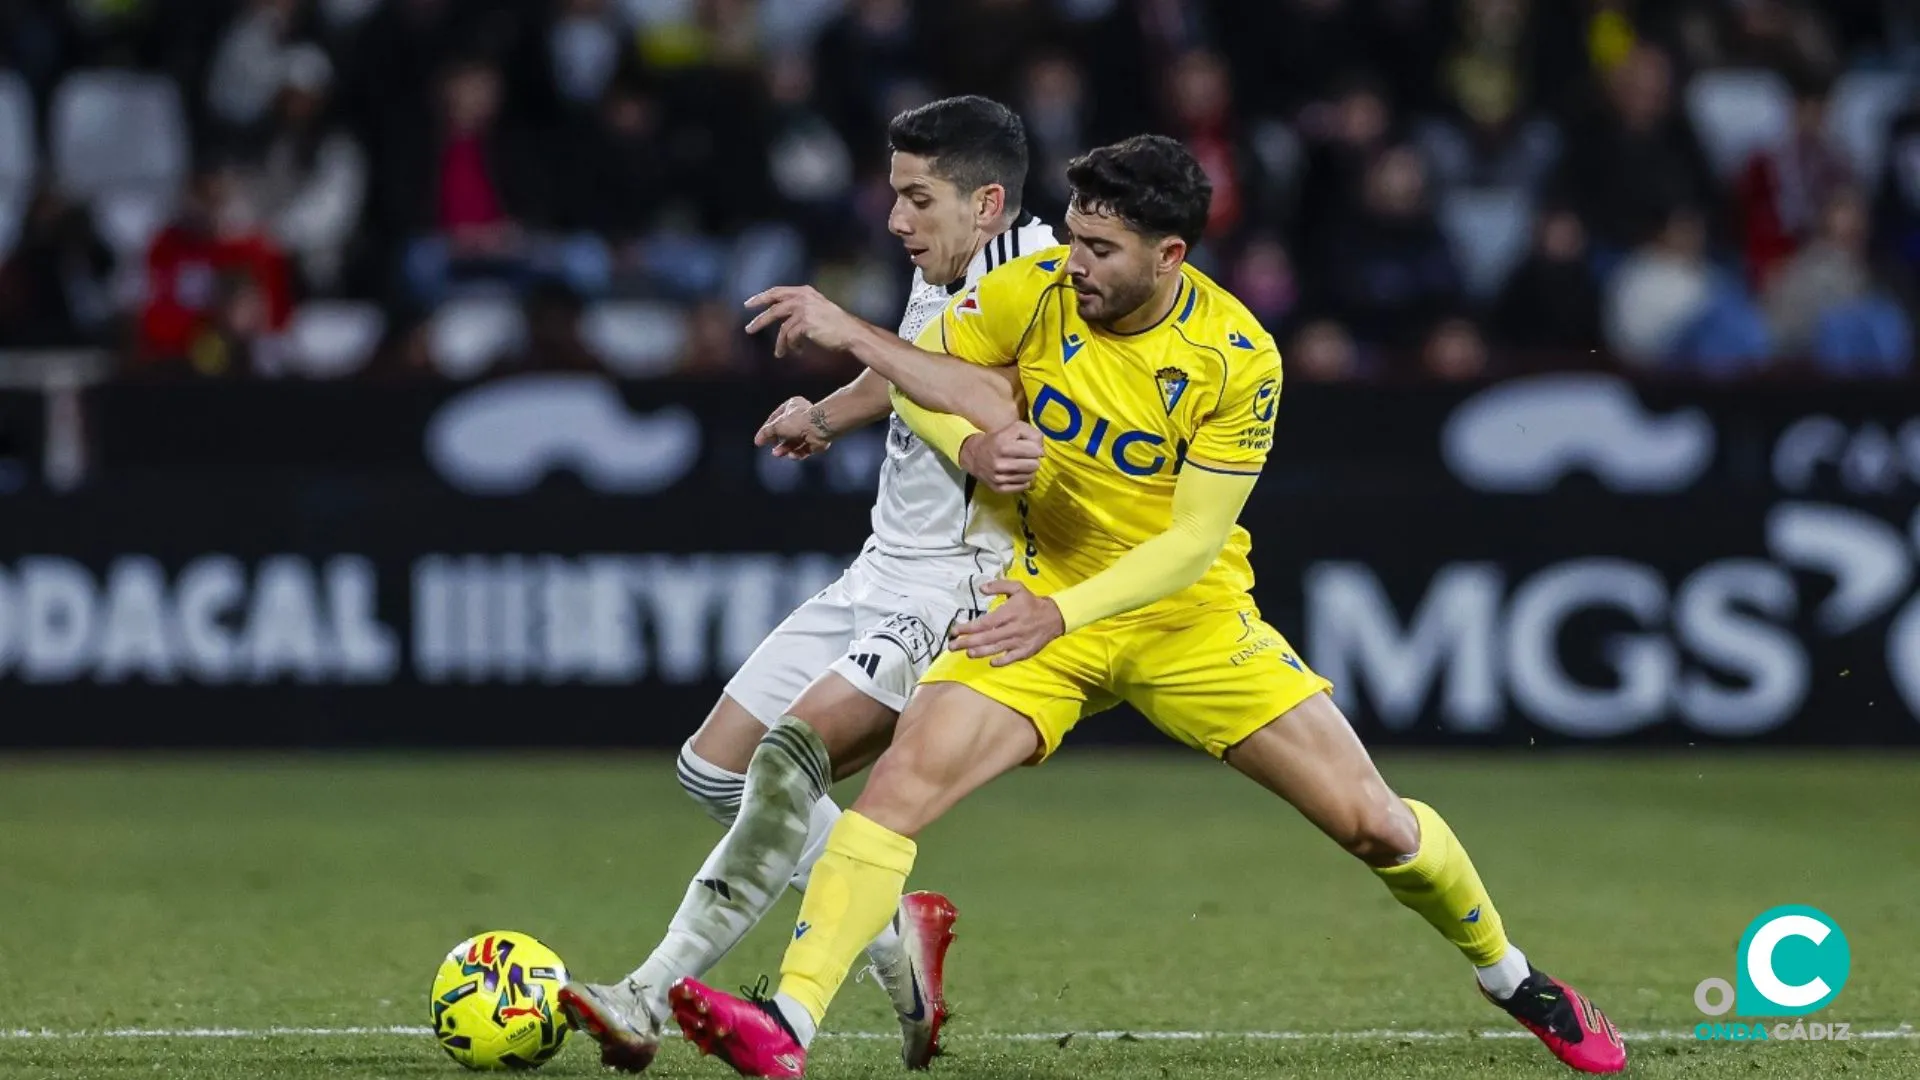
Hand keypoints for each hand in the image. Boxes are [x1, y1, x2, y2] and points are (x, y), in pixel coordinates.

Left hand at [745, 285, 864, 358]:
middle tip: (749, 329)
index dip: (762, 297)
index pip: (778, 291)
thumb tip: (785, 320)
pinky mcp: (806, 324)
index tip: (749, 304)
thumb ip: (802, 308)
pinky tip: (796, 352)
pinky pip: (791, 337)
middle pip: (774, 308)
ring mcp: (804, 310)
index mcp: (805, 292)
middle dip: (760, 320)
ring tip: (779, 354)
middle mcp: (803, 298)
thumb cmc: (837, 325)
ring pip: (782, 328)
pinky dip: (791, 346)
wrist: (851, 333)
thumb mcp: (818, 309)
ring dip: (780, 343)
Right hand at [754, 396, 831, 458]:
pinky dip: (797, 453)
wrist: (821, 427)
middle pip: (786, 432)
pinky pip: (804, 449)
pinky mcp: (816, 441)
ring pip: (795, 442)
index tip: (760, 440)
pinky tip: (792, 455)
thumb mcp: (777, 425)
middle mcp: (802, 416)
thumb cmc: (799, 421)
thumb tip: (758, 440)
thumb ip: (766, 433)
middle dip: (778, 442)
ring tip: (778, 454)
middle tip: (772, 449)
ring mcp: (810, 429)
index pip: (776, 418)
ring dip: (786, 449)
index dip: (767, 430)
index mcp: (792, 406)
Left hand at [949, 579, 1063, 665]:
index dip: (968, 628)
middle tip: (952, 646)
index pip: (985, 622)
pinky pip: (1011, 658)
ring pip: (996, 649)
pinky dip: (1000, 661)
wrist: (1054, 617)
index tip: (955, 630)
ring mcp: (1019, 641)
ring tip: (967, 653)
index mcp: (1009, 613)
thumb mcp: (1017, 588)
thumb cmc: (1031, 602)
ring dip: (980, 652)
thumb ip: (999, 586)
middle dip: (967, 642)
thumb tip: (981, 588)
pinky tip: (990, 662)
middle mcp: (1013, 628)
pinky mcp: (1025, 651)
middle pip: (986, 637)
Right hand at [958, 421, 1042, 492]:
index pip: (1036, 451)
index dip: (1037, 448)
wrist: (974, 455)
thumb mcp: (1013, 428)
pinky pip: (1022, 487)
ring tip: (1022, 465)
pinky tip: (1018, 474)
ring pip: (1030, 477)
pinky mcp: (999, 488)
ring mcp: (998, 478)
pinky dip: (1023, 480)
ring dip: (1029, 471)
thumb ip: (1032, 433)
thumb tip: (1042, 450)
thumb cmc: (998, 440)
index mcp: (1003, 445)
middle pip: (1034, 465)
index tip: (1031, 448)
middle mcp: (1000, 463)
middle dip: (1033, 460)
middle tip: (1027, 457)